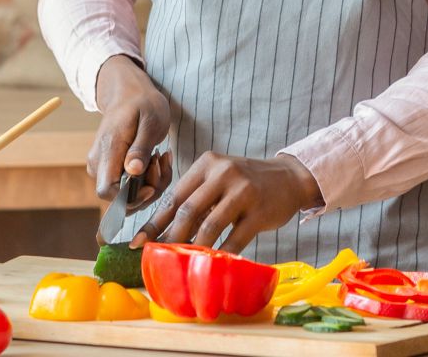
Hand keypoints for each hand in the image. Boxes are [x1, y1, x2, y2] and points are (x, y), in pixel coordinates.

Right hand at [90, 55, 173, 208]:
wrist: (129, 93)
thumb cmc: (143, 104)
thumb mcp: (150, 120)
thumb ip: (141, 147)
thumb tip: (133, 172)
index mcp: (108, 149)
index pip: (107, 190)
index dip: (130, 198)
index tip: (151, 186)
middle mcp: (99, 162)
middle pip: (119, 198)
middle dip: (146, 191)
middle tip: (162, 165)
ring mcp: (103, 166)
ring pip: (126, 195)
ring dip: (151, 185)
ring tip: (162, 159)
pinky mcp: (111, 168)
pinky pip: (129, 186)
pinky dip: (147, 180)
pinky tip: (156, 161)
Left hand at [135, 151, 321, 252]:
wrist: (288, 177)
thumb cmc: (246, 182)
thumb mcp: (219, 178)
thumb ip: (196, 197)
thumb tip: (164, 231)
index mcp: (207, 164)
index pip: (174, 196)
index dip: (155, 222)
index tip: (139, 242)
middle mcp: (223, 173)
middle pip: (188, 210)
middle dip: (170, 238)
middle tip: (160, 258)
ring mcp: (243, 191)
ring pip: (209, 225)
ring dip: (194, 248)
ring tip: (184, 264)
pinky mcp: (259, 211)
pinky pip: (235, 238)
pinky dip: (222, 253)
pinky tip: (214, 264)